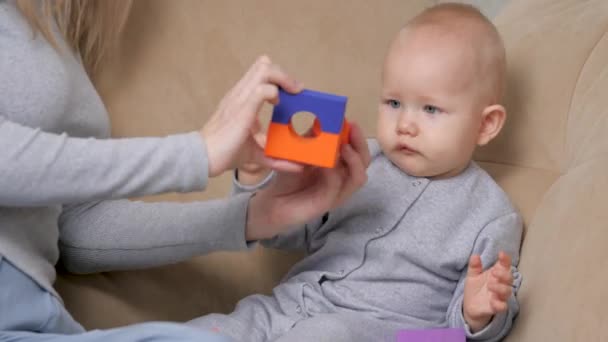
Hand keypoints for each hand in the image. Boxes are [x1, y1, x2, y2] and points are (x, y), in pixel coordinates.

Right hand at [201, 55, 303, 177]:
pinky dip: (274, 93)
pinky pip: (262, 90)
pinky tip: (277, 105)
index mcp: (241, 99)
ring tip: (291, 94)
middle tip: (294, 92)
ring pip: (265, 70)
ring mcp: (240, 99)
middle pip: (263, 64)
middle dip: (284, 75)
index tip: (290, 93)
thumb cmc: (226, 152)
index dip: (278, 77)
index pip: (259, 71)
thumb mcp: (256, 151)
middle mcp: (240, 94)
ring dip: (282, 79)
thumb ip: (275, 156)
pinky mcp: (242, 110)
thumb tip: (297, 166)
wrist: (203, 158)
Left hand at [245, 123, 370, 239]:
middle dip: (360, 144)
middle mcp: (343, 178)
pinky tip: (326, 164)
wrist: (274, 201)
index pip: (358, 149)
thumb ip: (310, 139)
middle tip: (352, 130)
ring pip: (358, 177)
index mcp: (340, 165)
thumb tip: (319, 119)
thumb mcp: (299, 153)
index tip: (349, 121)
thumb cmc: (289, 177)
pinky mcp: (328, 203)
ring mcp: (338, 192)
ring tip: (343, 147)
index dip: (357, 136)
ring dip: (353, 160)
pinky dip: (334, 173)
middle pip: (364, 162)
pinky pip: (337, 187)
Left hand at [463, 251, 513, 331]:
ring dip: (500, 287)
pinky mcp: (496, 307)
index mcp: (496, 274)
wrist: (470, 306)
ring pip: (507, 291)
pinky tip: (492, 300)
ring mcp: (500, 296)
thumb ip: (474, 266)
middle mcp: (500, 284)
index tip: (501, 254)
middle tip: (494, 272)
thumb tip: (475, 256)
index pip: (504, 265)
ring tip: (490, 285)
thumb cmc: (475, 288)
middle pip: (509, 278)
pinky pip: (502, 306)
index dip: (505, 259)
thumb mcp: (472, 275)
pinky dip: (499, 303)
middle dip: (503, 274)